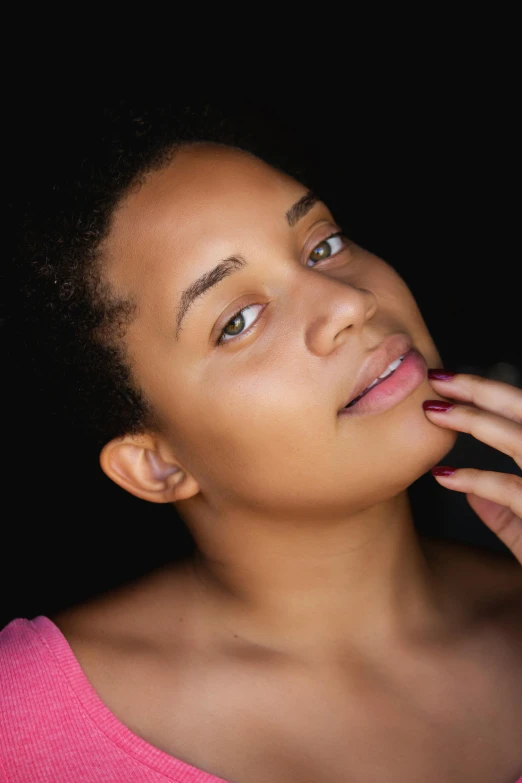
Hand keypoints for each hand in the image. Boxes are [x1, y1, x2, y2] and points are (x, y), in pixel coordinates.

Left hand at [422, 370, 521, 564]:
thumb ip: (508, 516)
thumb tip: (472, 495)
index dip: (491, 396)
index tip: (452, 385)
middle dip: (481, 390)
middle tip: (438, 378)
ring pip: (521, 442)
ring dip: (474, 422)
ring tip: (433, 413)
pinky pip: (513, 490)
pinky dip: (476, 480)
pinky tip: (445, 476)